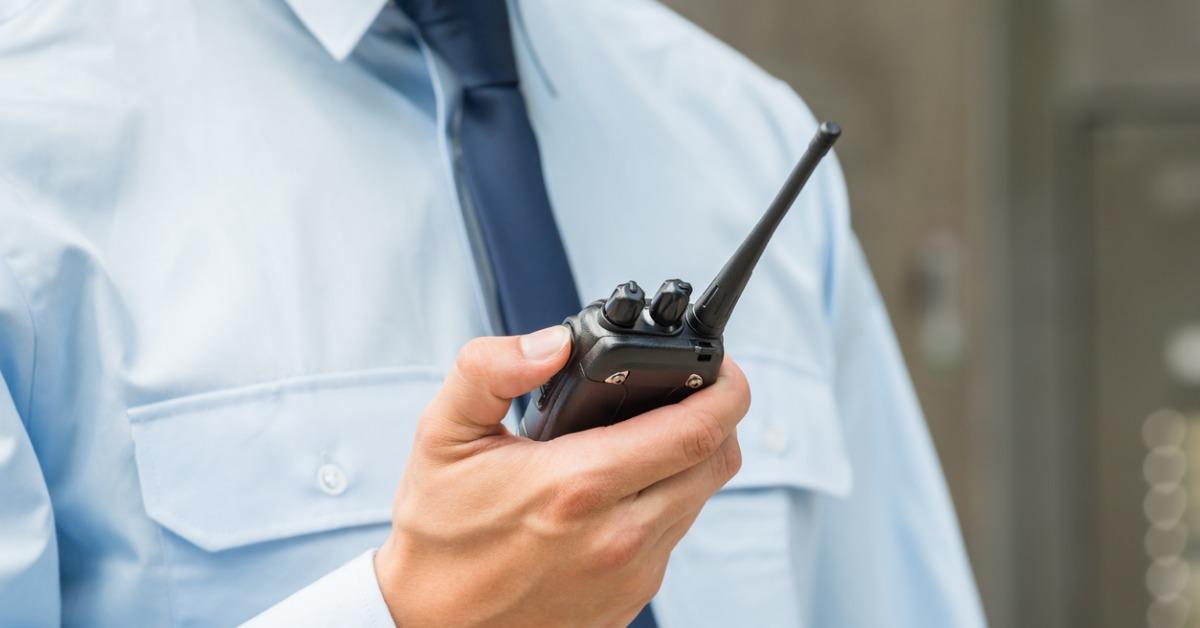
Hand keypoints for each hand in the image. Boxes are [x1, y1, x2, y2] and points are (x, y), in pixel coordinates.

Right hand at [375, 325, 749, 626]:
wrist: (428, 622)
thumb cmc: (438, 530)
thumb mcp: (443, 434)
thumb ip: (491, 370)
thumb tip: (554, 342)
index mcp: (579, 485)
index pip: (696, 430)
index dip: (727, 388)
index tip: (722, 365)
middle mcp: (618, 536)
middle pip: (716, 462)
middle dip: (717, 417)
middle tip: (690, 389)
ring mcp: (630, 574)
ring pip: (700, 499)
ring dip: (690, 460)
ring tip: (649, 434)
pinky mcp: (630, 599)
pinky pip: (673, 536)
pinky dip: (666, 501)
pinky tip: (625, 486)